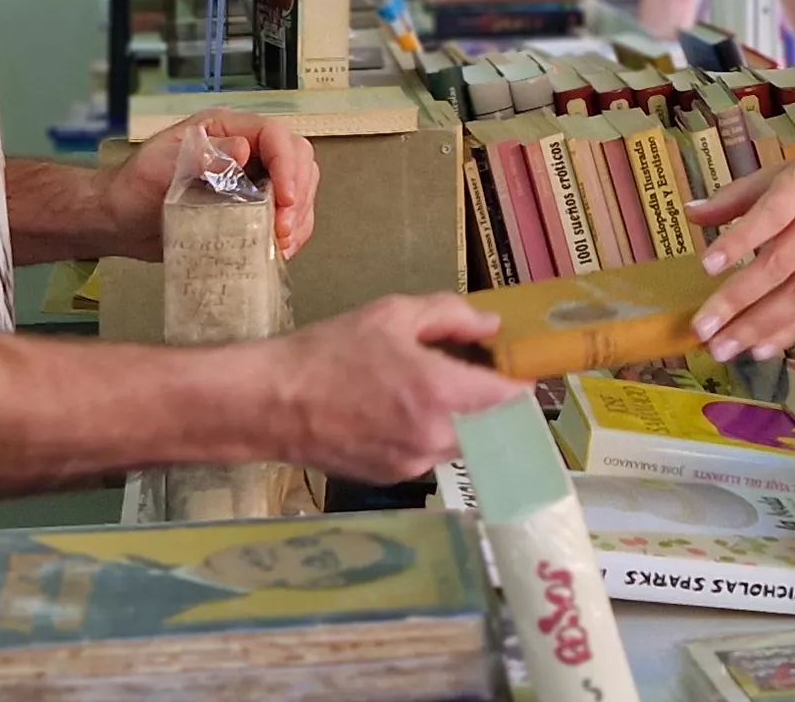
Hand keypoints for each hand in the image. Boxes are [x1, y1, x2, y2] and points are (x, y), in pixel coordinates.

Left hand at [108, 111, 320, 260]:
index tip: (284, 200)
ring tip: (282, 242)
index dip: (287, 165)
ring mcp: (251, 180)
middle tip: (282, 227)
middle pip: (297, 160)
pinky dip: (291, 232)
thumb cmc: (133, 187)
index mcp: (224, 130)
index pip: (274, 136)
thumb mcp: (161, 166)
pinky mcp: (251, 209)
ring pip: (299, 188)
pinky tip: (280, 249)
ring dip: (299, 216)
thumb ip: (200, 157)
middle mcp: (245, 150)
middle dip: (298, 194)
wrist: (118, 221)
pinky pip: (286, 215)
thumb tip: (242, 150)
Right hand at [256, 295, 523, 483]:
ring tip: (429, 393)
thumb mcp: (391, 315)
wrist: (272, 404)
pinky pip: (429, 456)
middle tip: (475, 378)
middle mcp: (435, 438)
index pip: (511, 401)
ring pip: (462, 445)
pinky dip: (428, 436)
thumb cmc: (328, 352)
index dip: (523, 386)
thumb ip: (450, 316)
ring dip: (461, 422)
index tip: (520, 371)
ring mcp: (415, 464)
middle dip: (490, 405)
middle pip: (493, 428)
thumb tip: (491, 327)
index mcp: (441, 394)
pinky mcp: (393, 479)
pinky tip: (398, 414)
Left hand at [685, 150, 794, 359]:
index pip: (769, 215)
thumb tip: (691, 212)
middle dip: (739, 299)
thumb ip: (739, 195)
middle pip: (781, 264)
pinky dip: (791, 331)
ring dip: (761, 325)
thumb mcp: (789, 171)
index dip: (739, 241)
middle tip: (703, 328)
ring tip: (725, 347)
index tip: (706, 265)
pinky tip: (761, 348)